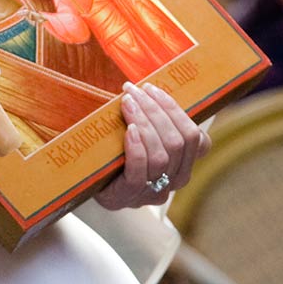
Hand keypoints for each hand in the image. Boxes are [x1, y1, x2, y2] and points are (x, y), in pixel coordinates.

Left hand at [95, 82, 210, 209]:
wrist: (86, 185)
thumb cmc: (116, 153)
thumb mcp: (142, 136)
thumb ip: (155, 120)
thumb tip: (151, 88)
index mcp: (184, 164)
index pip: (196, 139)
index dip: (176, 111)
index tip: (152, 89)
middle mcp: (174, 181)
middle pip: (178, 142)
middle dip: (156, 110)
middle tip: (134, 90)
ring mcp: (152, 191)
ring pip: (161, 155)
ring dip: (145, 122)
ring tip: (127, 102)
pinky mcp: (128, 195)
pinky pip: (140, 170)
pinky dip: (137, 147)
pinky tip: (129, 129)